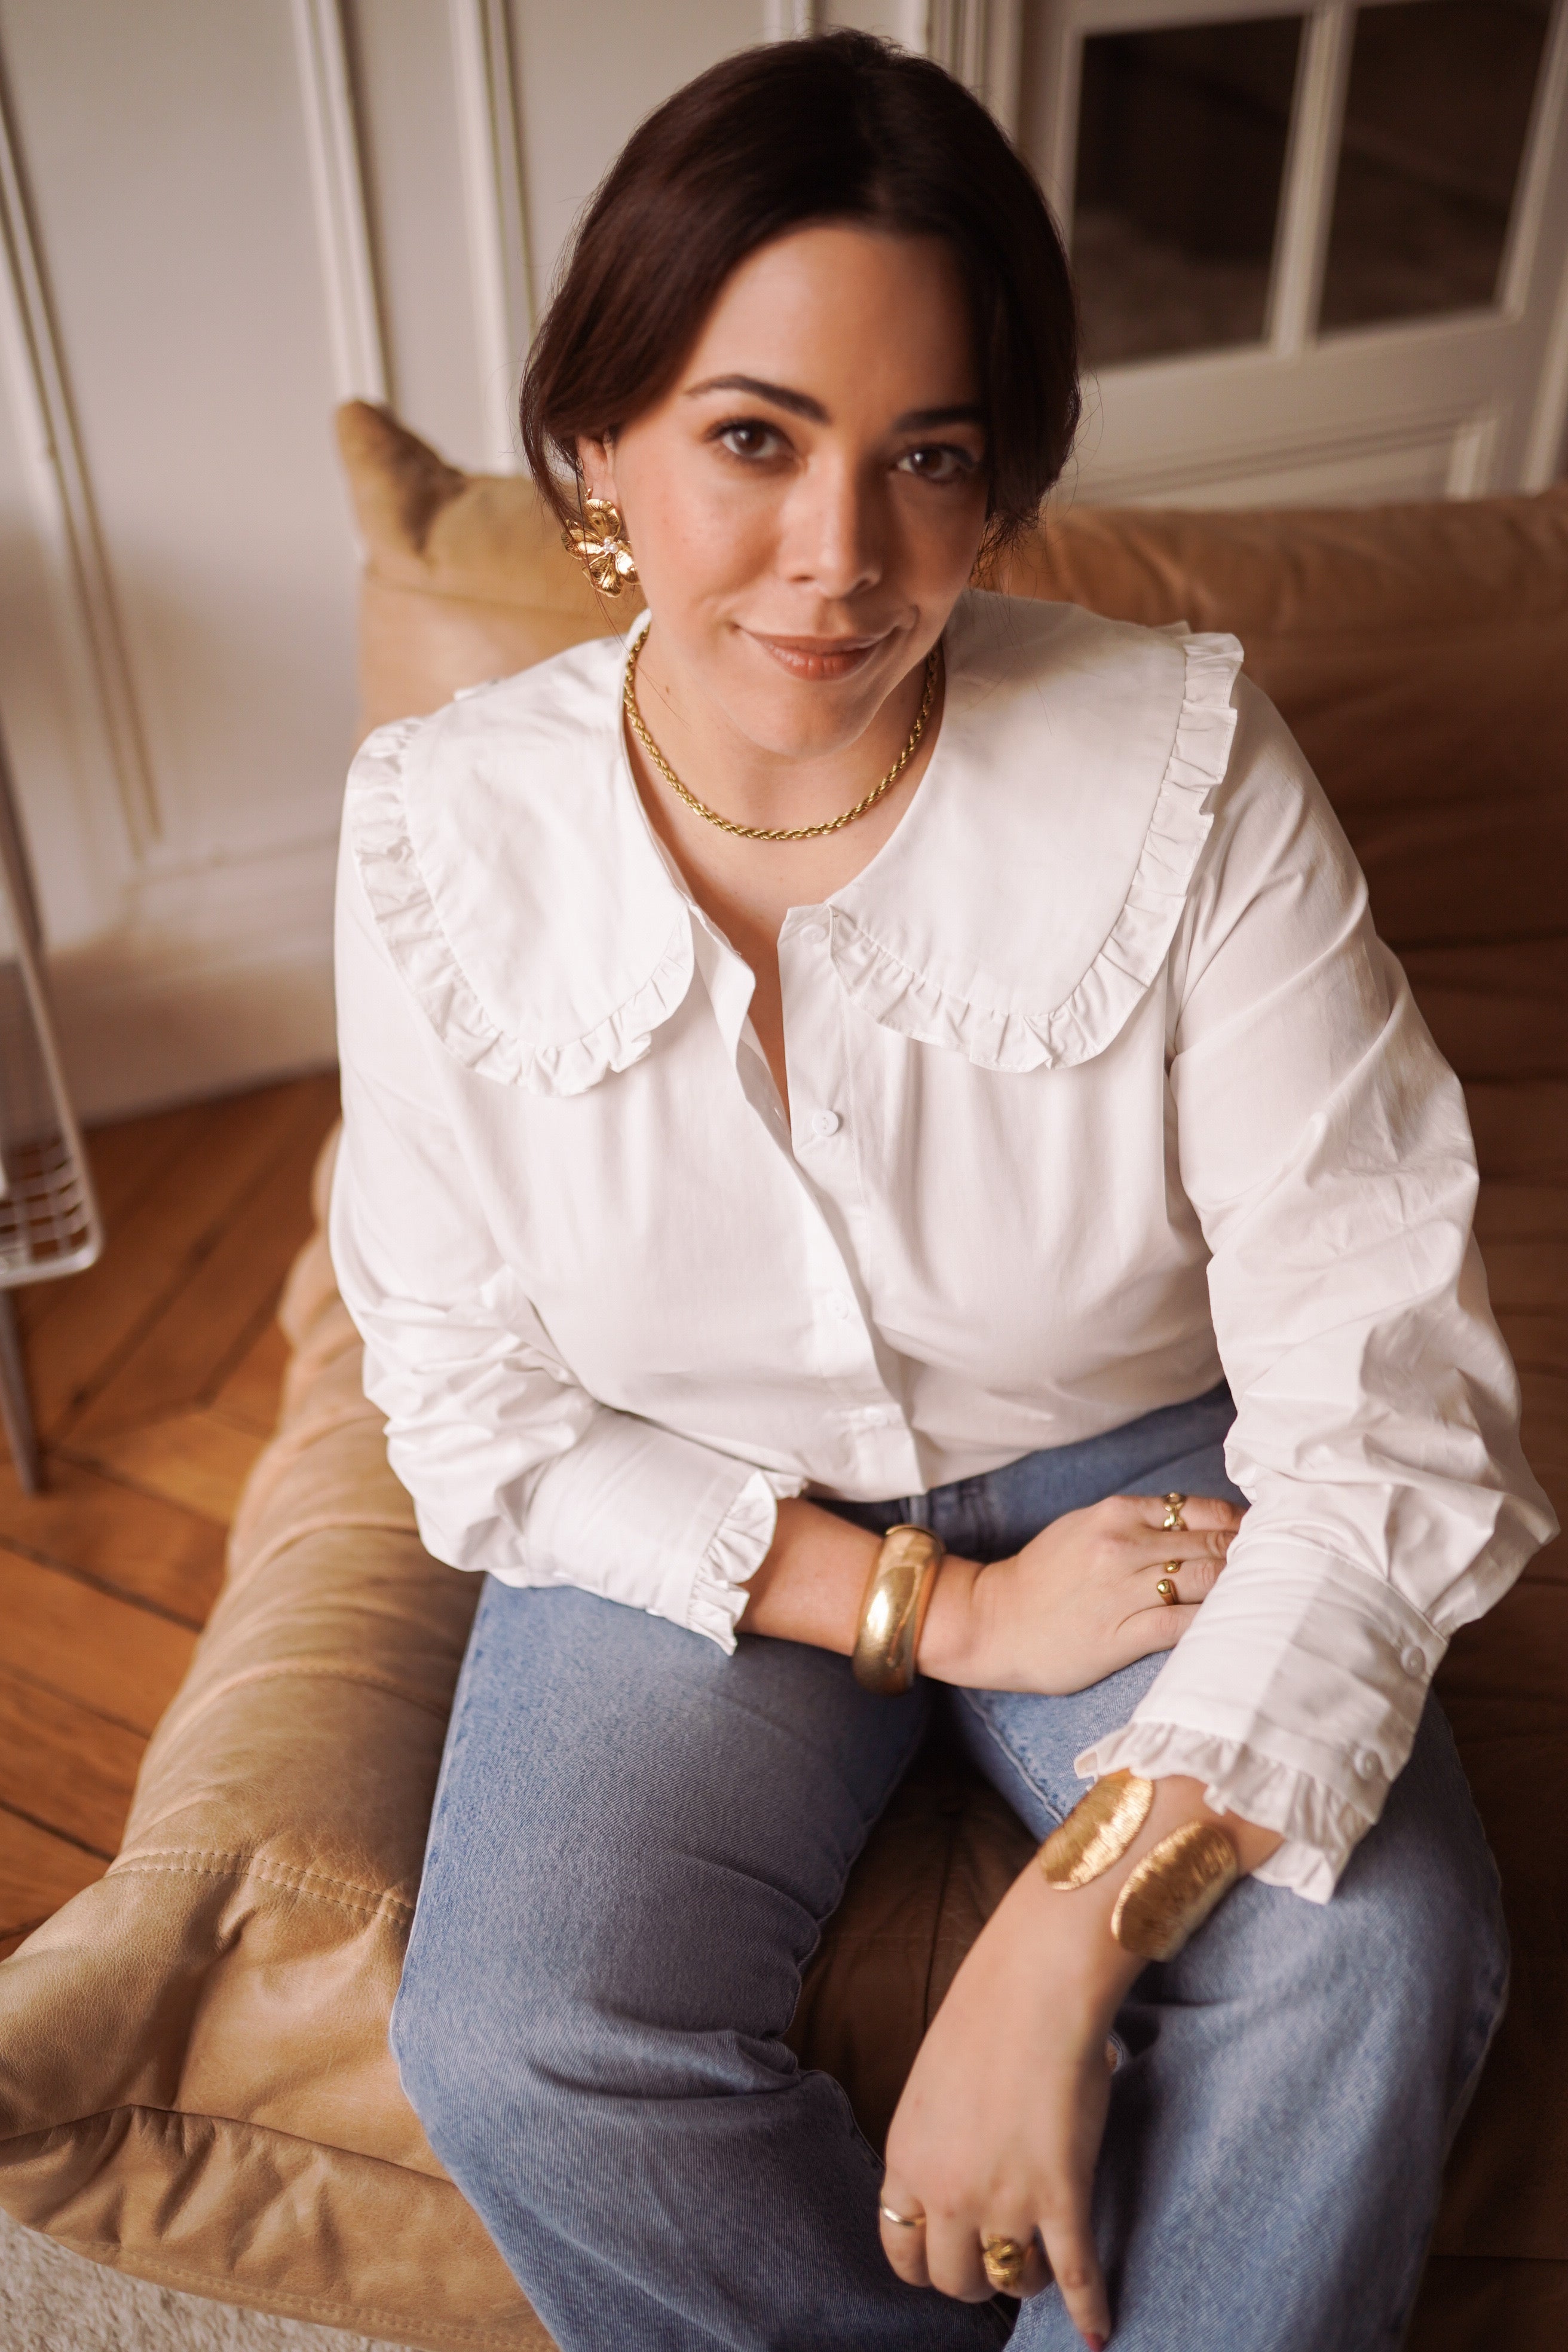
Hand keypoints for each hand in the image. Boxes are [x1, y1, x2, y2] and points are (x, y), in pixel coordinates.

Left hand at [878, 1777, 1281, 2345]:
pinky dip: (1090, 2308)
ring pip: (1011, 2282)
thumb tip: (954, 2163)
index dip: (927, 2262)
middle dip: (980, 2278)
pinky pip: (1074, 2271)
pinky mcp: (1059, 2194)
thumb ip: (936, 2134)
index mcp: (906, 2156)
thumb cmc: (987, 2013)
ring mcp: (1003, 2197)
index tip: (952, 2256)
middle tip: (1004, 2259)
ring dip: (1029, 2282)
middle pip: (952, 2279)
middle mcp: (946, 2189)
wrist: (1034, 1982)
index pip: (899, 2248)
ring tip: (1046, 2268)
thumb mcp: (933, 2080)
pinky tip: (1098, 2332)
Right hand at [919, 1492, 1242, 1692]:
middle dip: (1254, 1556)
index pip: (1201, 1510)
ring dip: (1244, 1588)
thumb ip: (1137, 1521)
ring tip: (1273, 1598)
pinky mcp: (1120, 1635)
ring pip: (1205, 1580)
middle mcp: (1124, 1545)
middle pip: (1213, 1544)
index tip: (1268, 1537)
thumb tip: (1198, 1523)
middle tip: (1289, 1568)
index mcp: (1118, 1514)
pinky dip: (1217, 1625)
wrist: (993, 1621)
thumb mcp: (1085, 1527)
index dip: (1242, 1524)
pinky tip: (1239, 1629)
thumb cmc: (1043, 1577)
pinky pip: (1183, 1625)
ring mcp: (1123, 1590)